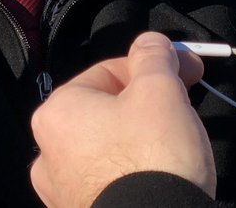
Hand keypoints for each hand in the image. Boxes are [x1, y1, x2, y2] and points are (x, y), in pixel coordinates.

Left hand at [30, 32, 214, 207]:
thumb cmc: (152, 156)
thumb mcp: (159, 91)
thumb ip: (153, 57)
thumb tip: (150, 43)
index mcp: (56, 111)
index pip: (108, 72)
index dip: (154, 67)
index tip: (189, 71)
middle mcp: (47, 152)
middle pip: (106, 111)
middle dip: (147, 104)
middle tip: (183, 107)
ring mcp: (62, 192)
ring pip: (107, 149)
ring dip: (139, 140)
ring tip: (174, 146)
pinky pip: (110, 183)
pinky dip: (132, 175)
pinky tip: (157, 178)